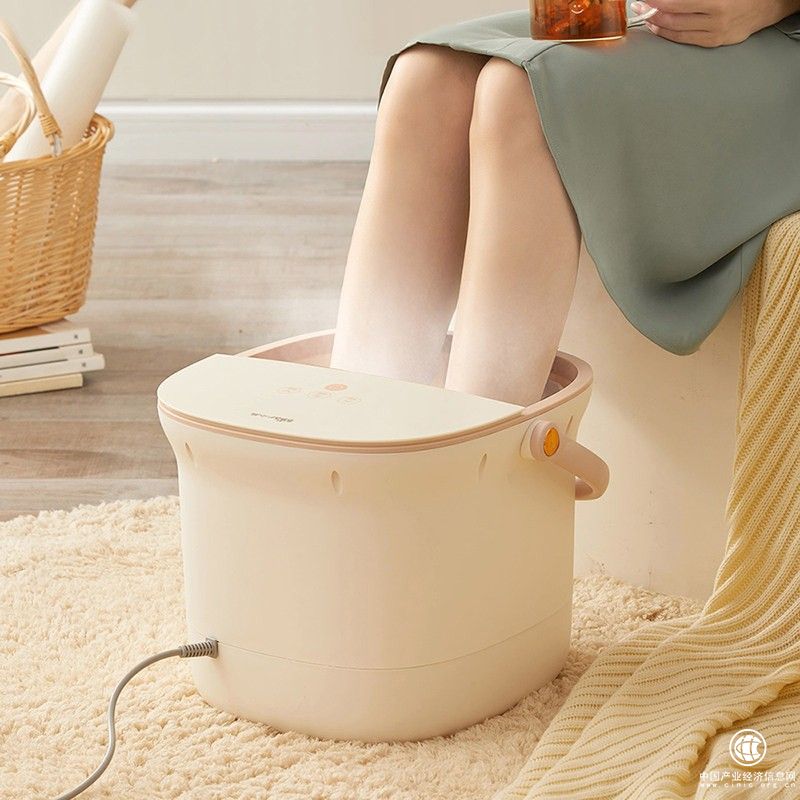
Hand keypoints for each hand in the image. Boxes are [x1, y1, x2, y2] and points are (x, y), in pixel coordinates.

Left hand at [632, 0, 799, 46]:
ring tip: (647, 17)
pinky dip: (670, 34)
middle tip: (640, 6)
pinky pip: (687, 40)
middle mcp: (716, 19)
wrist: (772, 2)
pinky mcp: (717, 42)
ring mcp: (716, 34)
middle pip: (673, 18)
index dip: (656, 1)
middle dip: (652, 12)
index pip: (676, 3)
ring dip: (657, 24)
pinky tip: (661, 29)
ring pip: (677, 32)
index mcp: (718, 1)